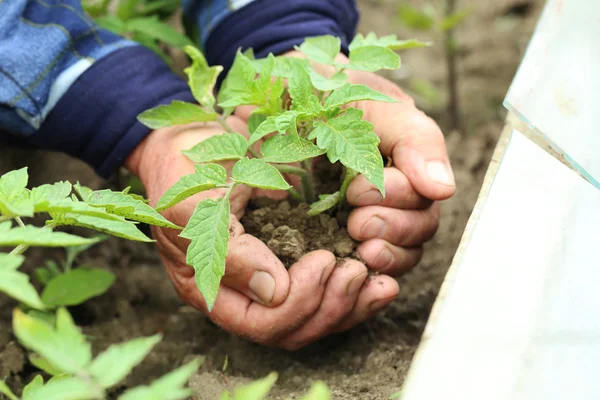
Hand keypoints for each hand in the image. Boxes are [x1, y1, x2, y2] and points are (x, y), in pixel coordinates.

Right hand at [125, 117, 399, 348]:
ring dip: (351, 304)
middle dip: (331, 306)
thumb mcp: (195, 206)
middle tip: (356, 270)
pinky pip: (327, 292)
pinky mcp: (294, 257)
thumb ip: (229, 252)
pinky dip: (357, 291)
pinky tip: (381, 278)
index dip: (299, 302)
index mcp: (214, 287)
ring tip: (378, 281)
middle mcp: (244, 292)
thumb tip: (273, 292)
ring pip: (315, 318)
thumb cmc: (186, 170)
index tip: (323, 259)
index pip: (262, 323)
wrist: (193, 139)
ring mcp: (272, 277)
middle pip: (294, 329)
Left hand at [279, 51, 455, 280]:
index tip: (356, 190)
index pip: (425, 193)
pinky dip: (367, 270)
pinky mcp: (335, 233)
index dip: (399, 197)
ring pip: (403, 250)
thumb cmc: (323, 91)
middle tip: (357, 222)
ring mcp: (366, 213)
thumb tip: (444, 188)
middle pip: (420, 227)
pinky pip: (368, 263)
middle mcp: (393, 189)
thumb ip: (412, 138)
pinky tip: (350, 264)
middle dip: (395, 228)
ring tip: (358, 244)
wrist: (272, 95)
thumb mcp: (369, 101)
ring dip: (387, 253)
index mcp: (404, 157)